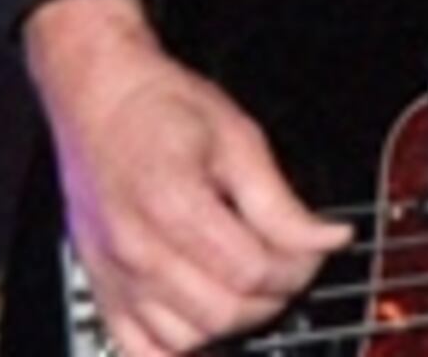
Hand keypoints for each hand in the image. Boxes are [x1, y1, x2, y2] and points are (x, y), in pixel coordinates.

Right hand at [22, 0, 350, 356]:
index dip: (299, 267)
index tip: (313, 249)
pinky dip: (176, 345)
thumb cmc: (161, 108)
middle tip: (289, 267)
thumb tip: (328, 237)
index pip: (254, 271)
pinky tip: (202, 316)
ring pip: (187, 338)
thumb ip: (281, 202)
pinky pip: (137, 347)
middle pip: (225, 312)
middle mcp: (137, 248)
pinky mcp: (99, 285)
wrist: (98, 96)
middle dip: (273, 296)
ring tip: (248, 284)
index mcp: (174, 204)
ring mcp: (114, 272)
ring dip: (231, 320)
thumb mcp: (237, 137)